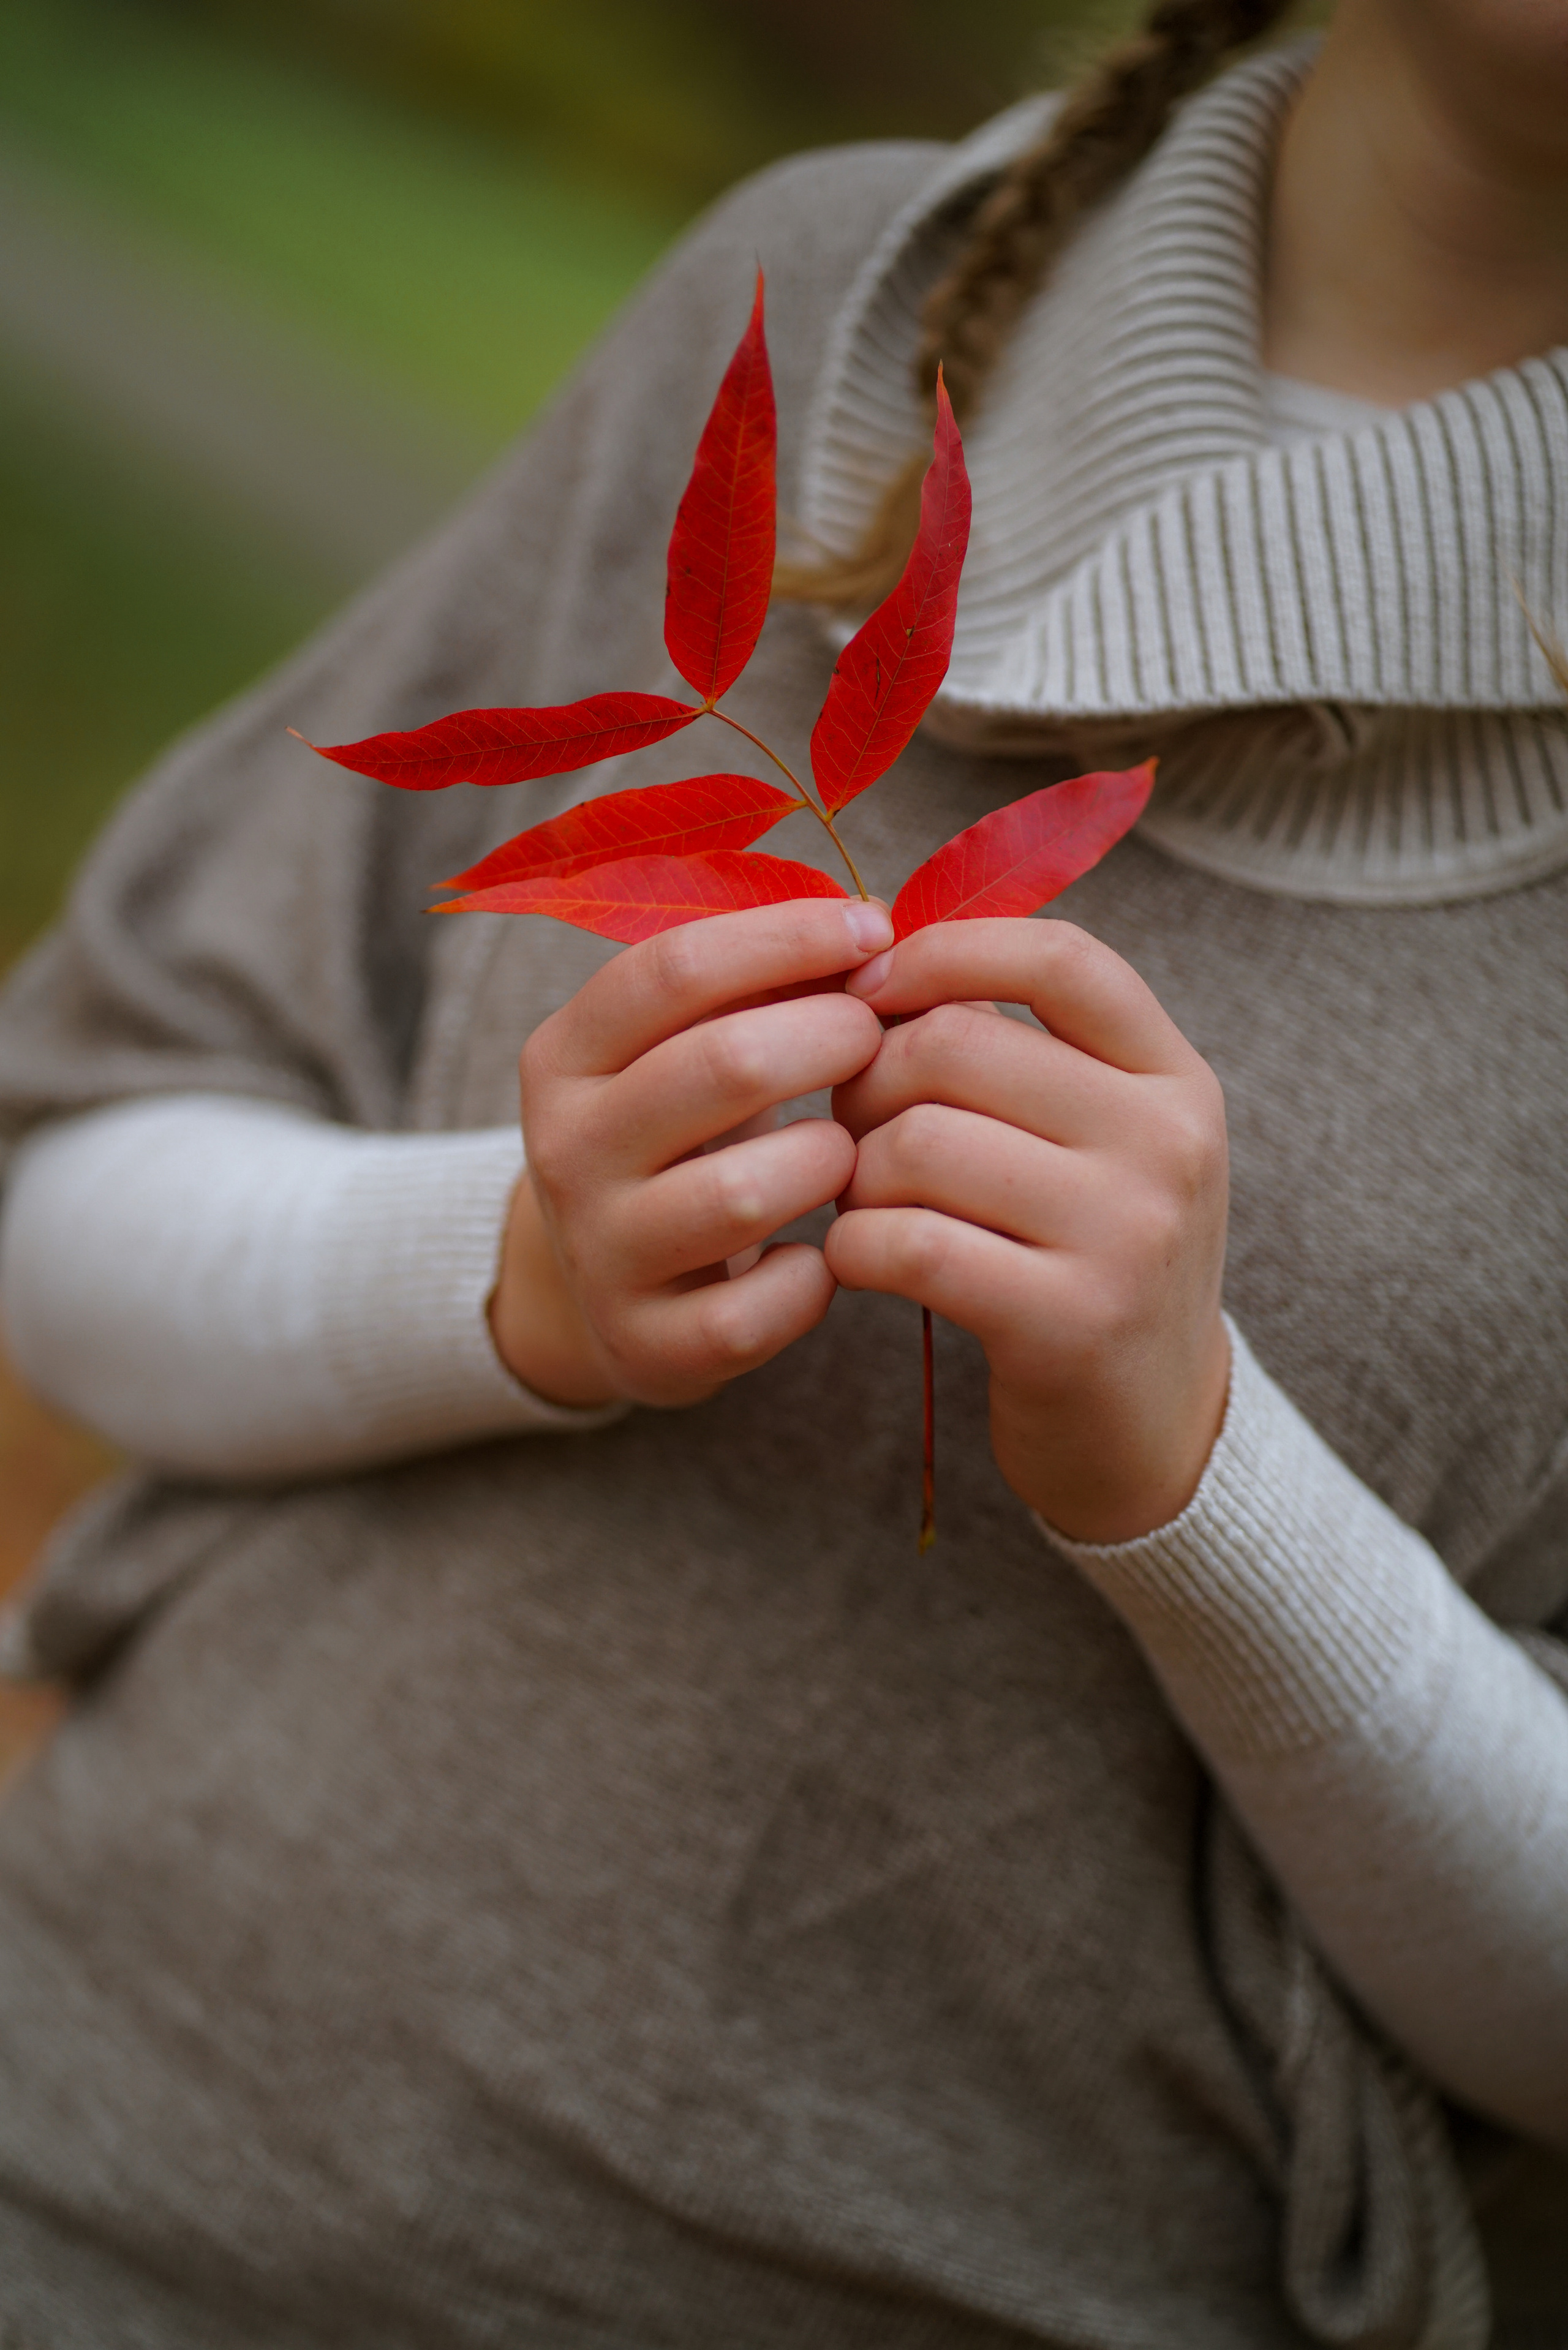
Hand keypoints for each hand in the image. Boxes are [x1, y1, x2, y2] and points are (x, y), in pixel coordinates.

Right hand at [490, 897, 892, 1408]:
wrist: (605, 1291)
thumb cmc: (680, 1135)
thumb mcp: (684, 1047)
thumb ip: (759, 984)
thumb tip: (875, 929)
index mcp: (564, 1055)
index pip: (675, 967)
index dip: (788, 938)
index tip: (873, 929)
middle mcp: (564, 1151)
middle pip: (723, 1065)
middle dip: (833, 1038)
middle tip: (878, 1040)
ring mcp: (600, 1254)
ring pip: (745, 1193)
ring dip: (831, 1160)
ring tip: (850, 1150)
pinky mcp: (645, 1347)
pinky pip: (757, 1312)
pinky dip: (814, 1279)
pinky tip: (822, 1253)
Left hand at [826, 919, 1230, 1543]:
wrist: (1156, 1432)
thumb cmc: (1090, 1259)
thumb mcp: (1099, 1141)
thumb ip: (1017, 1050)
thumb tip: (874, 962)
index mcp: (1173, 1076)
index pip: (1058, 958)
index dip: (944, 952)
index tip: (873, 987)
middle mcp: (1167, 1142)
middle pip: (953, 1045)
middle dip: (868, 1082)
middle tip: (858, 1133)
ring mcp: (1127, 1232)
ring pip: (915, 1143)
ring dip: (856, 1175)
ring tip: (868, 1205)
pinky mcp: (1069, 1322)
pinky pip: (906, 1243)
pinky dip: (855, 1248)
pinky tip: (864, 1263)